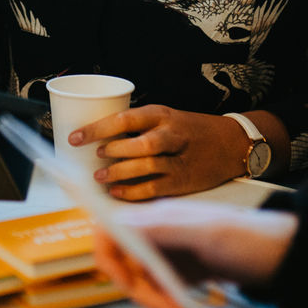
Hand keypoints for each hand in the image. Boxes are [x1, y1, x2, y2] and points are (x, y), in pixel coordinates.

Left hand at [71, 106, 250, 199]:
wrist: (232, 143)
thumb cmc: (190, 130)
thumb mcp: (166, 118)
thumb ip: (139, 127)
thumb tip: (98, 139)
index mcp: (161, 115)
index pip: (124, 119)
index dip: (97, 128)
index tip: (76, 137)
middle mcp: (171, 136)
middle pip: (140, 143)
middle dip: (113, 151)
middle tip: (96, 156)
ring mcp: (179, 160)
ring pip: (147, 167)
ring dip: (120, 173)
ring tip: (101, 176)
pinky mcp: (183, 181)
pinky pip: (154, 188)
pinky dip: (133, 192)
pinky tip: (118, 192)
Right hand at [93, 200, 296, 307]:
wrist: (284, 254)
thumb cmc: (252, 238)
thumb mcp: (209, 233)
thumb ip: (164, 228)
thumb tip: (121, 225)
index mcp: (159, 216)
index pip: (111, 231)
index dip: (108, 258)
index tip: (126, 283)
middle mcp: (158, 232)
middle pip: (125, 263)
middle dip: (139, 290)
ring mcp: (169, 252)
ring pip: (142, 281)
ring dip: (155, 301)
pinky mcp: (181, 271)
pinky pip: (160, 290)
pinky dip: (167, 304)